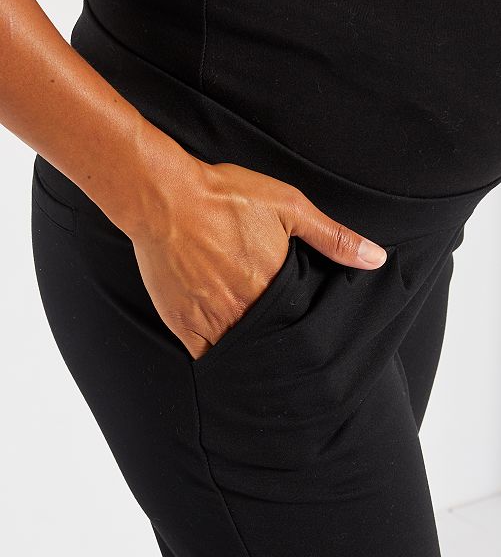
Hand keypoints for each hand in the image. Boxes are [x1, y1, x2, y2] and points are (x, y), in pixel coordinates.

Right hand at [126, 148, 386, 361]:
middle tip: (288, 355)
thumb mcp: (288, 206)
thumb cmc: (224, 197)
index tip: (311, 338)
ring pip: (240, 354)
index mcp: (274, 285)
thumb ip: (332, 237)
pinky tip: (226, 355)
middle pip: (271, 344)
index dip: (307, 333)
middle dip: (280, 348)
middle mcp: (245, 309)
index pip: (301, 325)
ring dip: (252, 356)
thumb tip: (375, 259)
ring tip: (260, 357)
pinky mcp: (182, 323)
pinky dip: (218, 358)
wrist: (164, 197)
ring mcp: (211, 320)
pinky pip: (205, 356)